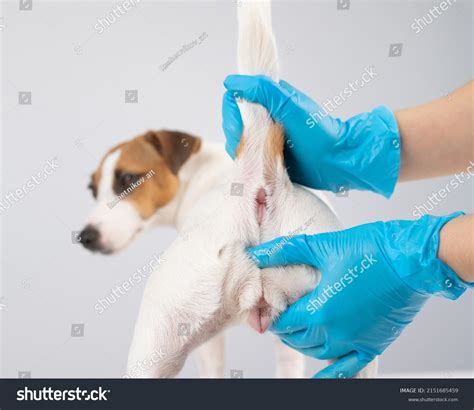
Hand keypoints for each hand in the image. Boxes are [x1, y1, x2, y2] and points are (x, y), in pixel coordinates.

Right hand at [222, 75, 399, 197]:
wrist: (336, 161)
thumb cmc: (318, 133)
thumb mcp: (290, 105)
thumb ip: (262, 89)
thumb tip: (231, 82)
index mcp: (268, 100)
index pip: (234, 100)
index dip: (232, 114)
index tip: (240, 128)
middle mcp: (264, 117)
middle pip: (232, 122)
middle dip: (235, 135)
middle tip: (252, 146)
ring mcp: (265, 137)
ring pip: (236, 141)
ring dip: (241, 150)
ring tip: (258, 157)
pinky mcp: (267, 156)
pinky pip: (246, 158)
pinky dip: (247, 162)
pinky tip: (258, 166)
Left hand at [248, 213, 468, 377]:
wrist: (412, 261)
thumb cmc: (369, 250)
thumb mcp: (323, 247)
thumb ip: (287, 251)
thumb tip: (257, 252)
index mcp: (319, 310)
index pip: (284, 322)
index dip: (272, 316)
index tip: (268, 307)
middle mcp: (334, 332)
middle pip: (298, 339)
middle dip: (285, 329)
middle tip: (281, 315)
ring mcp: (354, 342)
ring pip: (319, 353)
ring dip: (304, 343)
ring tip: (298, 331)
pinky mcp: (372, 345)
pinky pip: (348, 368)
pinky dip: (332, 375)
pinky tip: (322, 380)